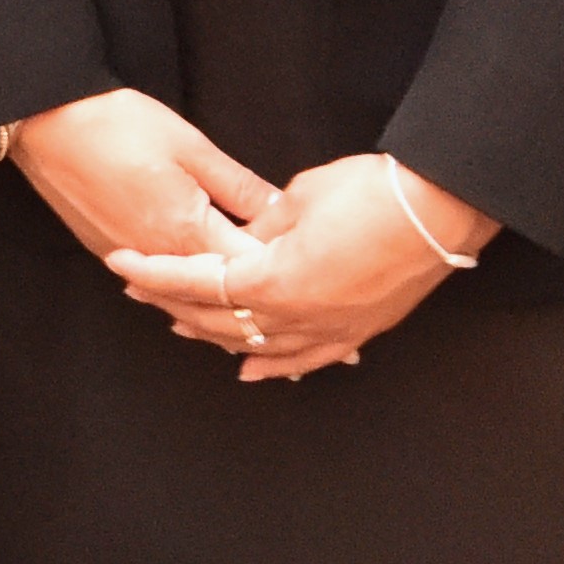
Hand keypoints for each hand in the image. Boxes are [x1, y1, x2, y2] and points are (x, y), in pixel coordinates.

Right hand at [7, 91, 276, 286]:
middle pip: (216, 298)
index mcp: (186, 231)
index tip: (308, 273)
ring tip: (254, 312)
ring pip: (183, 301)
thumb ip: (239, 186)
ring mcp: (128, 261)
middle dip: (254, 299)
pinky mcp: (107, 254)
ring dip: (217, 305)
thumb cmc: (117, 125)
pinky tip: (199, 293)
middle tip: (292, 302)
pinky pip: (154, 289)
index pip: (247, 272)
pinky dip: (182, 295)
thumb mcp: (192, 146)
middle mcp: (157, 258)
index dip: (281, 272)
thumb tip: (280, 210)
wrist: (47, 123)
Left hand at [115, 152, 488, 384]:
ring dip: (215, 336)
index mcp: (271, 280)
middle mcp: (295, 317)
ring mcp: (328, 331)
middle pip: (218, 318)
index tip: (121, 264)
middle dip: (173, 303)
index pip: (196, 280)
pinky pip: (307, 359)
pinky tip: (252, 371)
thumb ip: (264, 227)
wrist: (442, 207)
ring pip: (256, 346)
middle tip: (140, 290)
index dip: (155, 272)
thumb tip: (252, 242)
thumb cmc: (373, 192)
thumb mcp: (300, 198)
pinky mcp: (357, 332)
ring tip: (182, 325)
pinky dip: (274, 366)